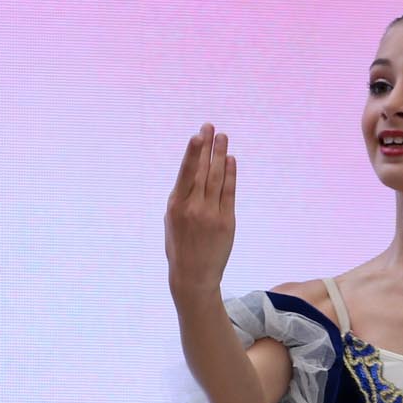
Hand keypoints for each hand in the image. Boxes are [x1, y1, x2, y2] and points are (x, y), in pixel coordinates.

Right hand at [165, 122, 237, 294]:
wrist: (193, 275)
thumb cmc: (179, 247)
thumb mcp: (171, 222)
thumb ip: (181, 199)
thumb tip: (191, 175)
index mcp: (176, 206)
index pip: (186, 174)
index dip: (192, 153)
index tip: (198, 136)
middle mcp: (193, 208)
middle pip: (202, 171)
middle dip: (207, 147)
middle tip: (211, 127)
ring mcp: (211, 214)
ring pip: (216, 178)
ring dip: (220, 155)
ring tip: (222, 137)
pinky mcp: (226, 222)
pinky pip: (229, 193)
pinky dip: (230, 175)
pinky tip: (231, 160)